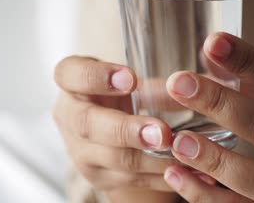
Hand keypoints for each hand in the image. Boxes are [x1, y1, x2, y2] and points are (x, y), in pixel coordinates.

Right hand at [53, 56, 178, 200]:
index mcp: (72, 82)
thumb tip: (184, 87)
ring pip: (112, 157)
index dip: (96, 77)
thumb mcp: (130, 82)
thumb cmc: (117, 96)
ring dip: (149, 158)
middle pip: (88, 124)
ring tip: (179, 151)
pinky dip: (159, 174)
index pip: (69, 74)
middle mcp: (69, 117)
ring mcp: (80, 151)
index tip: (131, 77)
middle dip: (126, 129)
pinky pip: (130, 179)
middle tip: (161, 132)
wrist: (110, 131)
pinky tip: (182, 169)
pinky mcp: (98, 176)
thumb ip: (151, 85)